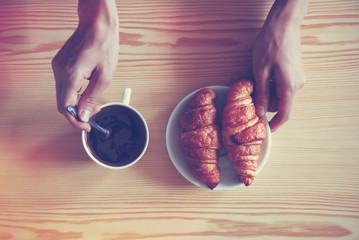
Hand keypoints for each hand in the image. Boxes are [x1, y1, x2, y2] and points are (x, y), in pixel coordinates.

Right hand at [52, 0, 118, 130]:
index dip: (75, 120)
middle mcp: (60, 71)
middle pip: (62, 102)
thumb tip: (83, 115)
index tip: (87, 127)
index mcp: (71, 75)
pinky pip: (64, 84)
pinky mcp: (60, 63)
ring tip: (94, 104)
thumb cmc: (104, 46)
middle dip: (77, 113)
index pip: (65, 107)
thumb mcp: (104, 76)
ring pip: (63, 94)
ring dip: (76, 103)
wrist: (97, 24)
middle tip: (94, 115)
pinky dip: (74, 92)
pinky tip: (87, 92)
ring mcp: (58, 66)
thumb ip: (92, 97)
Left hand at [252, 0, 307, 131]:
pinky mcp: (294, 72)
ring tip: (254, 79)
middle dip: (264, 102)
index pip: (284, 113)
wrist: (283, 25)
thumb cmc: (271, 45)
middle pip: (280, 103)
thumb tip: (259, 111)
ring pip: (280, 94)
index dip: (275, 124)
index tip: (266, 130)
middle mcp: (296, 84)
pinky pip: (282, 85)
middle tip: (249, 95)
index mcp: (289, 86)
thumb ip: (260, 93)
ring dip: (266, 91)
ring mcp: (297, 77)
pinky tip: (262, 74)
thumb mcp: (260, 71)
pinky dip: (271, 84)